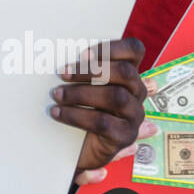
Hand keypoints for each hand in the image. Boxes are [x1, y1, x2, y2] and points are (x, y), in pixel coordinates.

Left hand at [49, 37, 146, 181]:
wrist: (83, 145)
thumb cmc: (82, 106)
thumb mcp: (84, 84)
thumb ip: (81, 69)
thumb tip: (58, 56)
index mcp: (129, 73)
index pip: (135, 50)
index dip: (112, 48)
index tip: (83, 53)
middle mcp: (137, 92)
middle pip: (125, 72)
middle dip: (91, 70)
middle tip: (62, 73)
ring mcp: (134, 115)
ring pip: (115, 97)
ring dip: (80, 93)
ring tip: (56, 94)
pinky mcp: (125, 136)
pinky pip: (103, 122)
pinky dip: (76, 116)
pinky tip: (57, 113)